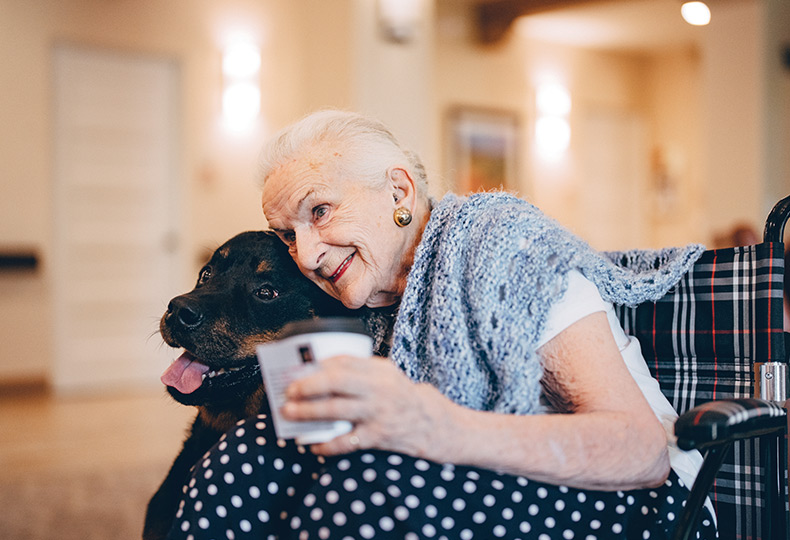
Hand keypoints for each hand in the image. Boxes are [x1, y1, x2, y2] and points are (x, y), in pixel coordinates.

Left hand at [280, 355, 451, 456]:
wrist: (429, 423)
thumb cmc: (400, 396)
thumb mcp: (385, 374)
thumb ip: (359, 368)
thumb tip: (321, 365)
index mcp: (379, 370)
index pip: (343, 362)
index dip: (317, 365)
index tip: (298, 370)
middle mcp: (378, 389)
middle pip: (336, 383)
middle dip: (308, 386)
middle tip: (289, 391)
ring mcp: (377, 413)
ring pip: (336, 411)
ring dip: (308, 412)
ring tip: (291, 413)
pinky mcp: (377, 436)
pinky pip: (346, 441)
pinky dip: (327, 445)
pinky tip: (314, 445)